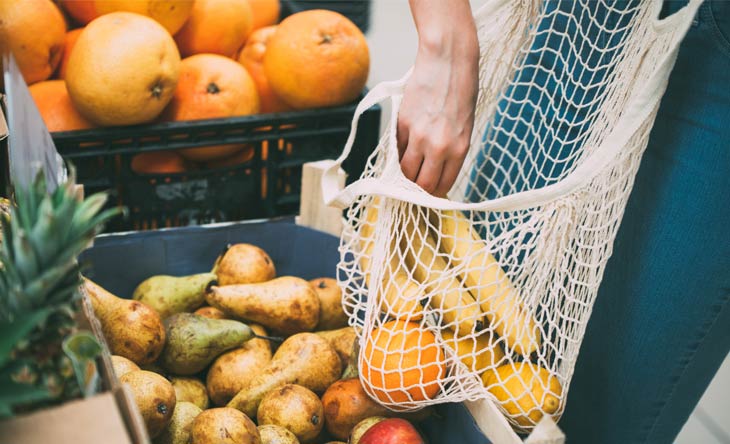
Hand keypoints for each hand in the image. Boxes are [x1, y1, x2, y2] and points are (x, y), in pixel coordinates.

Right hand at [398, 0, 478, 196]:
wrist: (448, 59)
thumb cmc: (461, 89)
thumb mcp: (464, 125)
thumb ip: (450, 150)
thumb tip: (433, 170)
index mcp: (459, 148)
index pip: (441, 185)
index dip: (432, 193)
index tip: (428, 192)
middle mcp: (438, 147)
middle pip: (421, 184)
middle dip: (416, 188)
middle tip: (413, 185)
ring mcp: (418, 136)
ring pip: (404, 170)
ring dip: (403, 173)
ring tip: (406, 168)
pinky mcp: (402, 123)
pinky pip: (396, 148)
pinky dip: (398, 152)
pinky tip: (404, 147)